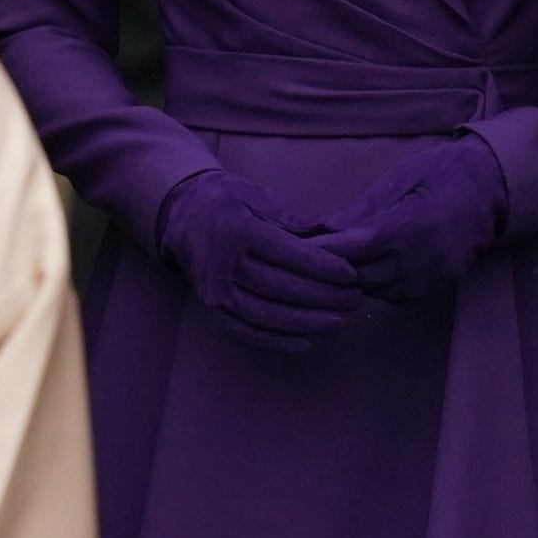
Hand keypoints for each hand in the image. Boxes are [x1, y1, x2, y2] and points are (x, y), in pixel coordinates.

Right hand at [159, 170, 360, 353]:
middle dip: (322, 298)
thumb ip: (294, 216)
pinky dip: (276, 343)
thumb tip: (333, 233)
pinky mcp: (213, 310)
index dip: (322, 267)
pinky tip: (305, 342)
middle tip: (354, 300)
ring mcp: (215, 291)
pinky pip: (245, 333)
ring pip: (265, 316)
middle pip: (279, 288)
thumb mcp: (259, 195)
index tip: (351, 274)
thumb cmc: (230, 202)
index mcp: (239, 230)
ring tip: (339, 323)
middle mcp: (224, 264)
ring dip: (305, 324)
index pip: (286, 254)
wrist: (183, 217)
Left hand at [321, 135, 507, 303]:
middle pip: (361, 276)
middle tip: (307, 254)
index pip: (356, 247)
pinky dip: (377, 285)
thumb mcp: (402, 176)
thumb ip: (364, 207)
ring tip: (334, 260)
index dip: (324, 249)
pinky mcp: (437, 289)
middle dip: (333, 266)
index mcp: (412, 225)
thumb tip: (323, 228)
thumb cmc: (442, 172)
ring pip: (375, 291)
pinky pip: (395, 297)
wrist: (491, 189)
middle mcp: (422, 259)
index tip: (297, 246)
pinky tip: (368, 267)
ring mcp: (432, 279)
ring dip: (354, 277)